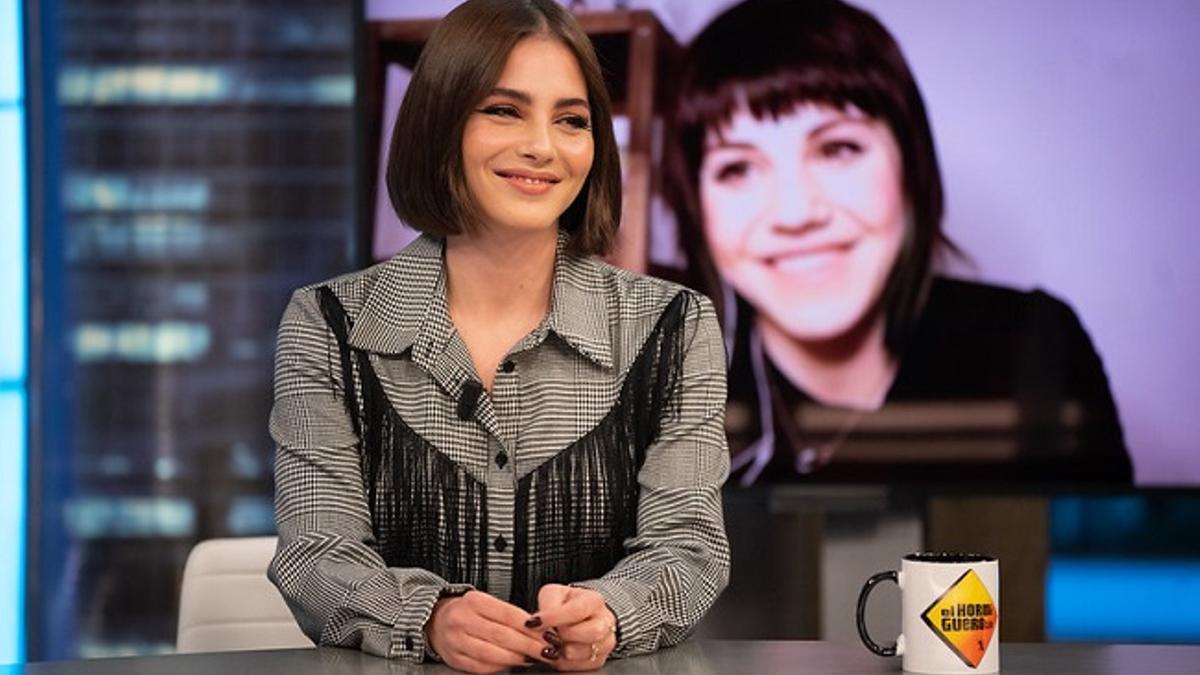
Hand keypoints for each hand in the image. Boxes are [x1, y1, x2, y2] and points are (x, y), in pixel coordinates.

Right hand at [424, 590, 551, 673]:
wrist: (436, 621)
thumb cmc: (469, 612)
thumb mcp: (487, 604)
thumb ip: (510, 615)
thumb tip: (539, 630)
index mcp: (473, 601)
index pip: (508, 614)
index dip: (531, 627)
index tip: (549, 634)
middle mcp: (462, 620)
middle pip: (501, 636)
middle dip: (529, 646)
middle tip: (548, 651)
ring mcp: (455, 641)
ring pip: (492, 654)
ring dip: (517, 658)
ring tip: (533, 658)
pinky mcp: (454, 658)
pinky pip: (481, 667)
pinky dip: (500, 667)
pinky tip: (513, 664)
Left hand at [531, 584, 617, 670]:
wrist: (579, 616)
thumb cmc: (566, 604)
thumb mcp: (553, 594)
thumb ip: (547, 604)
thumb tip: (538, 622)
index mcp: (594, 601)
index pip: (577, 610)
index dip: (554, 617)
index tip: (534, 622)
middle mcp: (605, 621)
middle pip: (591, 633)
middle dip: (564, 636)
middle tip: (548, 634)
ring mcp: (606, 642)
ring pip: (586, 652)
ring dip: (563, 651)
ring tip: (551, 643)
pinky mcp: (600, 659)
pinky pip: (582, 666)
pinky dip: (565, 662)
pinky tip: (558, 653)